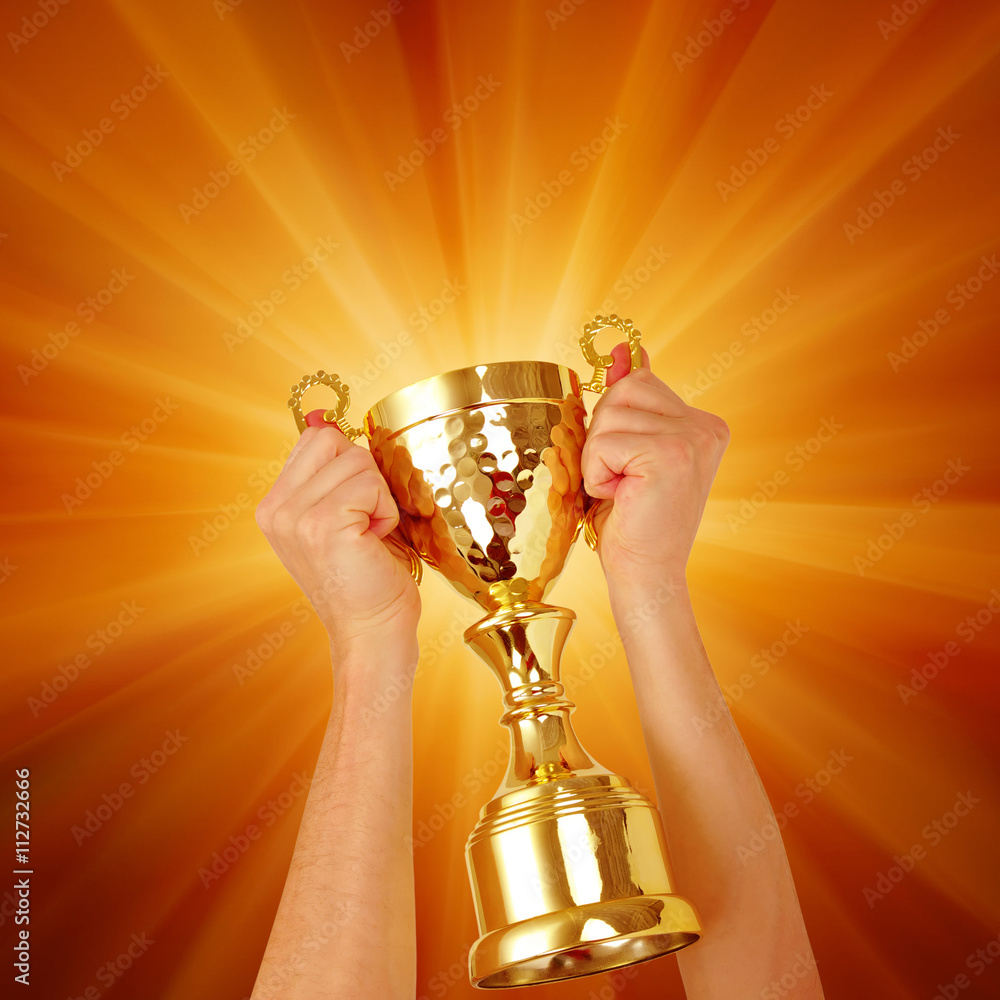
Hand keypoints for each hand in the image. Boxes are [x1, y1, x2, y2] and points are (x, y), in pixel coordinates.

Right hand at [255, 411, 419, 653]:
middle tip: (365, 522)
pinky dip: (385, 511)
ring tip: (369, 536)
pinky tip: (375, 541)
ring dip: (379, 498)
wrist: (372, 630)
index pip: (316, 439)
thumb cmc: (368, 576)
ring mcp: (294, 517)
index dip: (349, 465)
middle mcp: (275, 509)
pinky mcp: (322, 524)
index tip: (355, 507)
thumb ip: (329, 472)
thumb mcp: (340, 516)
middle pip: (335, 443)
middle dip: (365, 477)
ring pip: (357, 461)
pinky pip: (369, 484)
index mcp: (274, 504)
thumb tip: (322, 417)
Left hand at [581, 344, 729, 591]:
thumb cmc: (632, 518)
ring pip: (608, 414)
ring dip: (598, 457)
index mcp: (703, 422)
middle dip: (603, 436)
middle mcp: (706, 425)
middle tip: (623, 480)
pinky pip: (603, 442)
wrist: (645, 574)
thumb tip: (625, 349)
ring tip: (622, 489)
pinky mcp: (671, 455)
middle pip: (622, 391)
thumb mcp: (627, 450)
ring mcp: (692, 438)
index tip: (630, 463)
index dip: (615, 423)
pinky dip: (597, 473)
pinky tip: (621, 498)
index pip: (638, 382)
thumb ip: (630, 400)